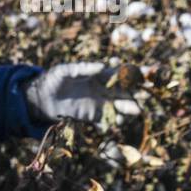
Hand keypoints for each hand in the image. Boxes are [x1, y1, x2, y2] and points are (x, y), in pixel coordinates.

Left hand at [24, 62, 140, 124]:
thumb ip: (82, 68)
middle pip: (127, 93)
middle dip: (136, 96)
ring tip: (128, 115)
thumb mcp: (65, 71)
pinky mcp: (92, 116)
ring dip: (126, 111)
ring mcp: (100, 104)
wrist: (41, 98)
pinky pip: (107, 121)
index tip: (148, 74)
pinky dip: (110, 123)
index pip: (123, 74)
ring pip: (120, 108)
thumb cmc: (53, 80)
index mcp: (101, 75)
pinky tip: (110, 124)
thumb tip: (102, 66)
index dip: (137, 73)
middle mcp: (105, 90)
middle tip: (140, 101)